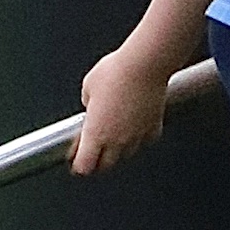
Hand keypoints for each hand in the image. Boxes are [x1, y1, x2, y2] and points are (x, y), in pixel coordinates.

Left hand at [70, 45, 172, 172]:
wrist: (145, 64)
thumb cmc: (116, 71)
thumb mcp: (89, 84)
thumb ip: (88, 101)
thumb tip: (91, 104)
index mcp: (95, 132)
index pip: (84, 165)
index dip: (79, 164)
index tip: (77, 158)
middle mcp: (116, 139)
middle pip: (105, 165)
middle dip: (97, 160)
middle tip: (94, 148)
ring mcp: (136, 136)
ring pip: (125, 155)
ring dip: (118, 149)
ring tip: (114, 133)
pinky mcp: (153, 128)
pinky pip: (144, 141)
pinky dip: (139, 137)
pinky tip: (135, 125)